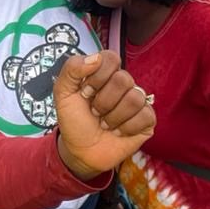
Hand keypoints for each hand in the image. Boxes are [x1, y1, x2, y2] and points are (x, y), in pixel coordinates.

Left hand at [54, 51, 154, 179]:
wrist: (80, 151)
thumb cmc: (74, 120)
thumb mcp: (63, 93)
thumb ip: (72, 68)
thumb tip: (95, 58)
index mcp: (104, 73)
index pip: (111, 58)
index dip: (98, 76)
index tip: (85, 93)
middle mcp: (122, 84)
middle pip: (123, 79)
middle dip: (103, 101)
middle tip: (94, 112)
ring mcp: (136, 101)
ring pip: (135, 98)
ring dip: (113, 116)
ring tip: (104, 123)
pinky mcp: (146, 120)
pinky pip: (146, 116)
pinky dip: (127, 127)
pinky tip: (118, 131)